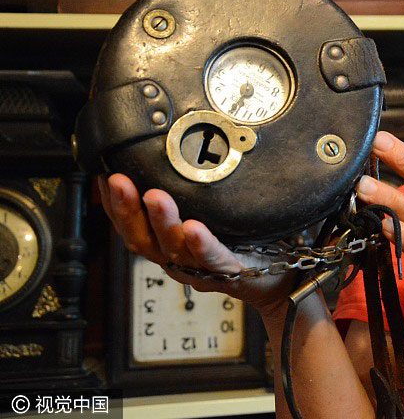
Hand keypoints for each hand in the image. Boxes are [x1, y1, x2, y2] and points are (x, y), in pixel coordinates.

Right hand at [99, 174, 294, 316]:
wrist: (278, 279)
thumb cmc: (242, 243)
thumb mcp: (210, 212)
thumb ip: (190, 191)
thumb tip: (177, 146)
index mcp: (167, 243)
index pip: (130, 224)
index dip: (113, 203)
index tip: (103, 174)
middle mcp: (177, 257)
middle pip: (141, 238)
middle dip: (126, 208)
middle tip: (117, 181)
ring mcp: (201, 268)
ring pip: (173, 247)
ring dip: (162, 220)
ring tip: (154, 196)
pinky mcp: (229, 272)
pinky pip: (213, 259)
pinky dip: (202, 245)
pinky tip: (194, 228)